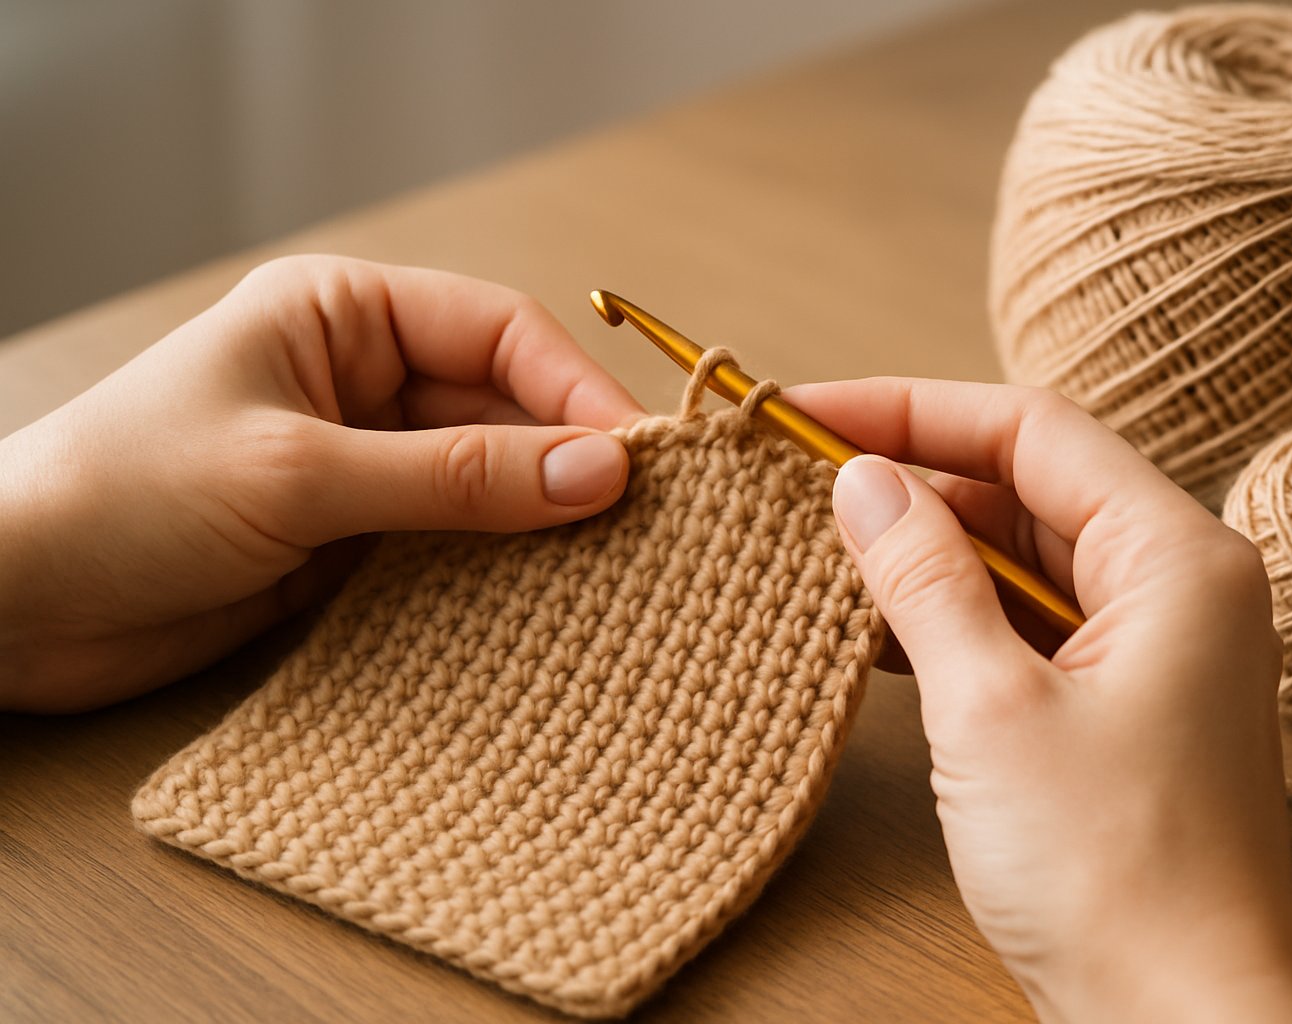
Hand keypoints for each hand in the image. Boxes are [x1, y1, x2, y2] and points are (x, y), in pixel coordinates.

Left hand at [0, 255, 642, 711]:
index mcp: (340, 315)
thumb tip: (598, 470)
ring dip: (543, 519)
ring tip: (616, 564)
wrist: (16, 608)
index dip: (574, 388)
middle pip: (503, 405)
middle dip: (569, 458)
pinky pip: (454, 544)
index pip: (496, 331)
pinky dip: (502, 570)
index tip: (638, 456)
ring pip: (487, 479)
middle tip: (645, 520)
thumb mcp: (299, 473)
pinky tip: (548, 597)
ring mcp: (361, 463)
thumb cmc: (120, 496)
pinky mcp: (354, 540)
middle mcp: (360, 380)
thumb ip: (454, 476)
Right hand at [788, 379, 1291, 1022]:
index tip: (807, 413)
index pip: (1030, 429)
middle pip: (1026, 485)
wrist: (1180, 1023)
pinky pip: (1024, 625)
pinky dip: (950, 617)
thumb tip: (860, 481)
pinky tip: (870, 627)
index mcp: (1177, 558)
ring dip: (925, 551)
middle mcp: (1178, 586)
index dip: (910, 410)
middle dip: (911, 478)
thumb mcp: (990, 708)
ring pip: (1020, 557)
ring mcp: (1151, 648)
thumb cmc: (1115, 875)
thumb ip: (924, 578)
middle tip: (795, 480)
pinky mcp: (1117, 705)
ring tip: (816, 548)